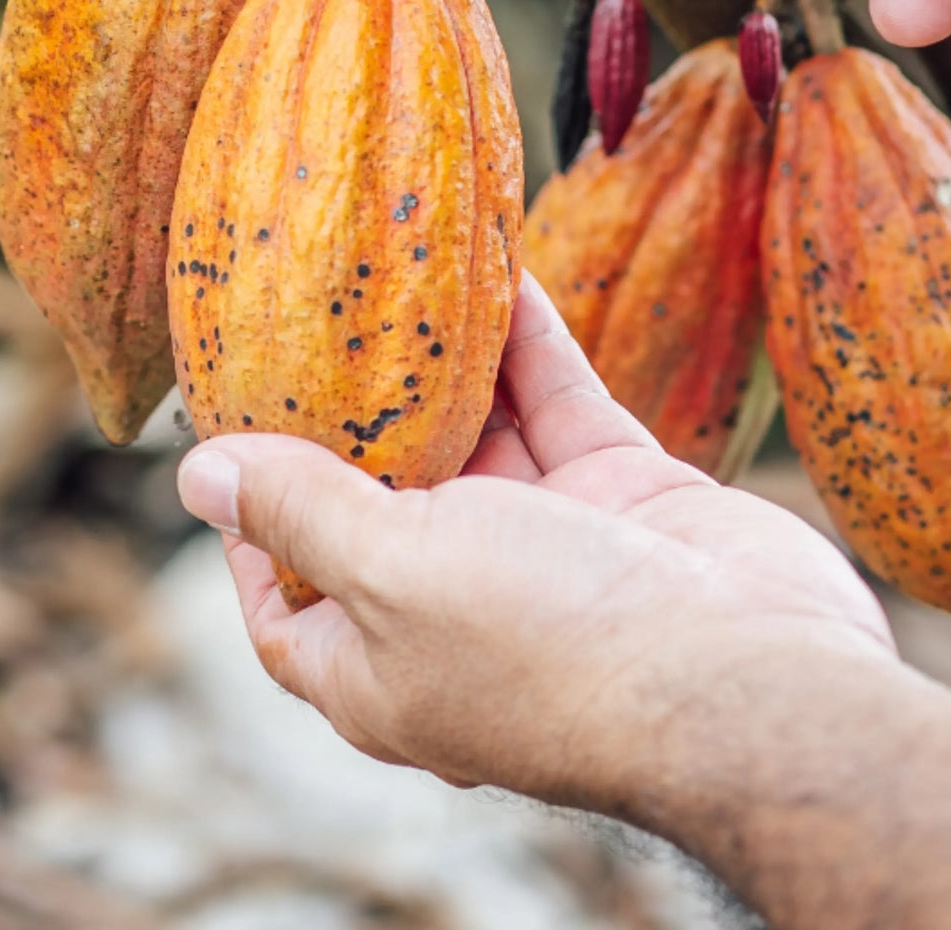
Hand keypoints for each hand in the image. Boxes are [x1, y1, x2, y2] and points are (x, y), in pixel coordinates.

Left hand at [174, 278, 890, 810]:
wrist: (753, 680)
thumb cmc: (553, 642)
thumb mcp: (390, 571)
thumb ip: (302, 510)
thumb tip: (198, 477)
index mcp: (384, 666)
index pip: (286, 604)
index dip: (251, 528)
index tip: (231, 437)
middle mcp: (458, 613)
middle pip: (382, 502)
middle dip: (353, 414)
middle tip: (315, 318)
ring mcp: (546, 552)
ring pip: (478, 438)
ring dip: (443, 362)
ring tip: (400, 274)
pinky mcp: (622, 498)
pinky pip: (557, 403)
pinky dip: (528, 342)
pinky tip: (500, 271)